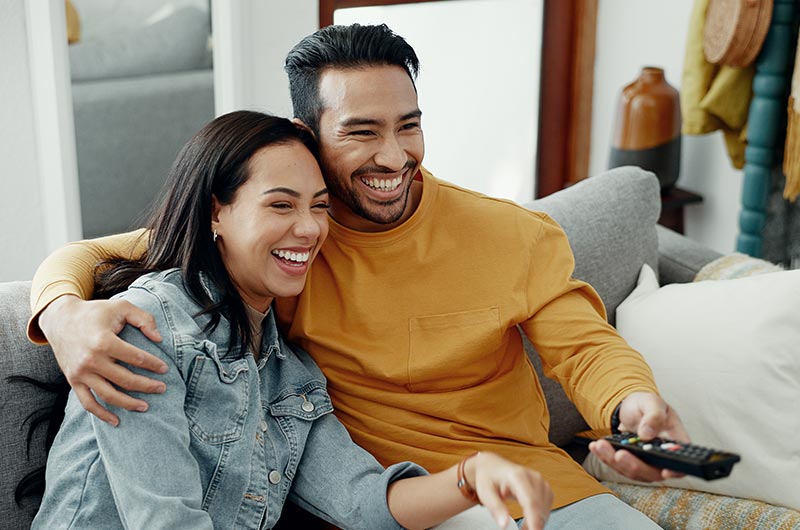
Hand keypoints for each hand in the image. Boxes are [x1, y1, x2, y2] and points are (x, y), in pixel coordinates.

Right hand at [39, 295, 167, 425]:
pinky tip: (116, 421)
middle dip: (147, 386)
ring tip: (145, 406)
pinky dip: (101, 414)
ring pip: (108, 395)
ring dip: (129, 403)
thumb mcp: (122, 306)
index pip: (137, 358)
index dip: (154, 364)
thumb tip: (159, 339)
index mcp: (104, 341)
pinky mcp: (73, 380)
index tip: (165, 369)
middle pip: (125, 379)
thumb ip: (144, 319)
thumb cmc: (95, 312)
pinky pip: (88, 403)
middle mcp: (91, 360)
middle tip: (162, 389)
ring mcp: (81, 373)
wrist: (60, 319)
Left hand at [467, 452, 552, 529]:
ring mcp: (541, 482)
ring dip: (536, 522)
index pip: (530, 501)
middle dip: (534, 524)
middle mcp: (533, 477)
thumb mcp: (486, 492)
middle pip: (540, 507)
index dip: (534, 519)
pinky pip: (546, 507)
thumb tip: (504, 524)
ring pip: (545, 509)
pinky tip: (529, 520)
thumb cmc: (489, 477)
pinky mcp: (544, 488)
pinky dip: (539, 517)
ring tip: (522, 527)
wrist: (493, 467)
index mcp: (518, 476)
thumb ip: (496, 508)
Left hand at [588, 391, 688, 481]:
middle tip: (620, 455)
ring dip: (614, 461)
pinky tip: (596, 447)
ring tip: (601, 445)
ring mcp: (645, 461)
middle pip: (652, 472)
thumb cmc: (648, 404)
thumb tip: (647, 434)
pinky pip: (618, 465)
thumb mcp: (652, 402)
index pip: (681, 464)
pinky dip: (605, 457)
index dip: (675, 471)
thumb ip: (653, 416)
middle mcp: (661, 457)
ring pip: (632, 471)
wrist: (631, 406)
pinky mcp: (629, 461)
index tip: (664, 471)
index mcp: (675, 443)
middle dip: (634, 466)